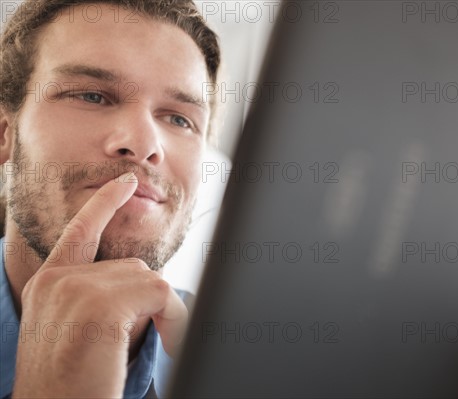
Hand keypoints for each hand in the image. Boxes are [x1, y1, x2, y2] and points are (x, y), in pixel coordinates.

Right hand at [12, 173, 187, 397]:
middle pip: (133, 267)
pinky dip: (175, 318)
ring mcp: (75, 289)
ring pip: (150, 279)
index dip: (105, 204)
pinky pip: (162, 292)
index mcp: (48, 286)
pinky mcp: (100, 304)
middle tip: (151, 339)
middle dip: (150, 301)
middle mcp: (57, 282)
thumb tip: (149, 280)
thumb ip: (96, 298)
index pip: (80, 232)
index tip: (126, 184)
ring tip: (151, 347)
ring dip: (164, 312)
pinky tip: (168, 344)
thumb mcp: (74, 333)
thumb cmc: (72, 384)